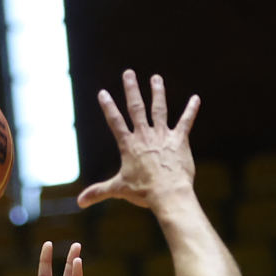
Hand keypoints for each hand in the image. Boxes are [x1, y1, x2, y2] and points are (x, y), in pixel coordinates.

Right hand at [76, 70, 198, 212]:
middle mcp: (144, 136)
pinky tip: (196, 98)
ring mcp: (162, 136)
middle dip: (131, 89)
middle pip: (136, 108)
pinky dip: (191, 110)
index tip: (103, 92)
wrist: (168, 193)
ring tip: (156, 78)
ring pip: (159, 109)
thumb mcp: (118, 190)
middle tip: (128, 73)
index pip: (115, 122)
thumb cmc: (143, 192)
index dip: (108, 107)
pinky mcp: (179, 140)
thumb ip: (99, 192)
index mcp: (128, 145)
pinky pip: (186, 121)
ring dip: (157, 92)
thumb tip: (80, 203)